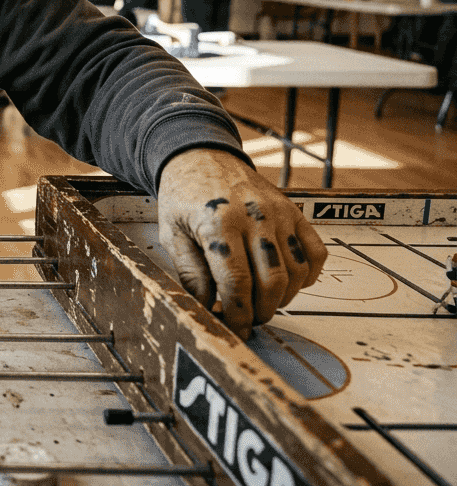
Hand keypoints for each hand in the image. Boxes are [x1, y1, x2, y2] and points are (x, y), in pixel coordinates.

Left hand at [156, 148, 327, 337]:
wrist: (200, 156)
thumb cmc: (182, 196)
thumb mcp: (170, 233)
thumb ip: (190, 273)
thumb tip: (208, 308)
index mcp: (218, 223)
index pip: (236, 282)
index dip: (238, 314)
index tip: (234, 329)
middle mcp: (254, 217)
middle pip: (271, 281)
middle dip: (262, 311)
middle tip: (249, 320)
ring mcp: (279, 213)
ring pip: (296, 271)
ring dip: (284, 298)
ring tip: (264, 303)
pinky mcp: (294, 211)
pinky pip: (315, 252)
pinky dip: (308, 276)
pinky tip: (288, 283)